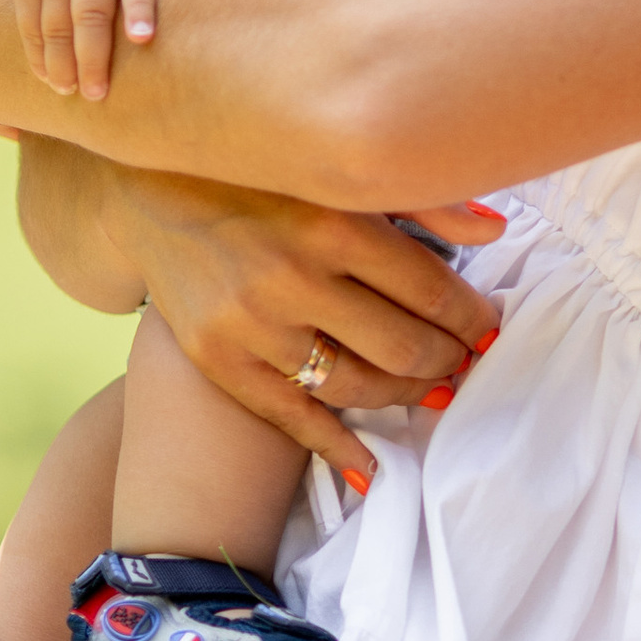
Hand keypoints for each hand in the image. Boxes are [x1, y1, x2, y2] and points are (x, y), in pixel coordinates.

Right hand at [3, 0, 171, 98]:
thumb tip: (213, 5)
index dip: (141, 6)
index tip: (143, 38)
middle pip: (90, 10)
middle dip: (93, 57)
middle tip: (98, 94)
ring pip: (54, 21)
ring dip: (61, 61)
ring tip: (70, 92)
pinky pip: (28, 18)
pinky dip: (36, 50)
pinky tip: (47, 74)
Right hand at [48, 152, 507, 489]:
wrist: (144, 193)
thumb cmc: (258, 178)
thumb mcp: (335, 173)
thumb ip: (420, 198)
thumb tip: (495, 230)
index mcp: (331, 221)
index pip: (431, 290)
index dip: (472, 318)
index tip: (488, 328)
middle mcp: (291, 276)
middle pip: (402, 345)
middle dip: (447, 359)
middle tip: (463, 360)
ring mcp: (252, 324)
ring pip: (356, 386)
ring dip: (405, 395)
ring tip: (429, 389)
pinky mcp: (219, 359)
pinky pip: (292, 418)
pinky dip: (338, 447)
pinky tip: (372, 467)